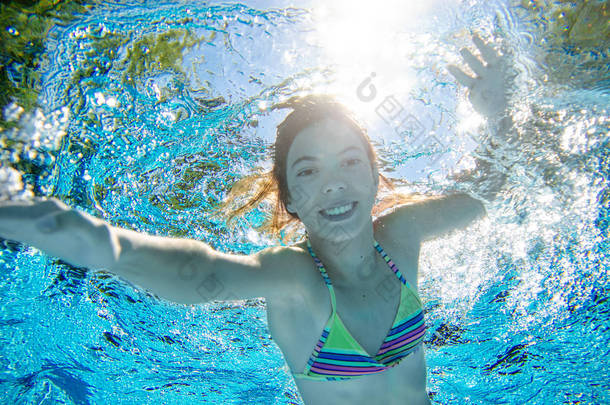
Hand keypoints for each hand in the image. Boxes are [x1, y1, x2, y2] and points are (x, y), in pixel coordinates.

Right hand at [0, 198, 117, 268]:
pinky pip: (4, 226)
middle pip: (4, 208)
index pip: (13, 211)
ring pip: (3, 214)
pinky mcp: (31, 231)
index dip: (2, 213)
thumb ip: (78, 224)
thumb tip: (44, 224)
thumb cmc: (106, 242)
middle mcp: (39, 211)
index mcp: (51, 211)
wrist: (110, 248)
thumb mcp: (98, 235)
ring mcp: (33, 221)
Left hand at [447, 34, 513, 117]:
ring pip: (486, 56)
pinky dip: (503, 48)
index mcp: (475, 87)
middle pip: (474, 64)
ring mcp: (494, 69)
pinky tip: (503, 42)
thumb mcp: (491, 117)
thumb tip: (485, 125)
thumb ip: (488, 118)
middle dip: (468, 57)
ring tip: (474, 36)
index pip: (464, 78)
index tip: (448, 66)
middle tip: (462, 50)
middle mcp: (483, 76)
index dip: (457, 72)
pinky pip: (504, 54)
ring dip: (481, 46)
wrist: (510, 108)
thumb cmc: (495, 113)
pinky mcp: (505, 64)